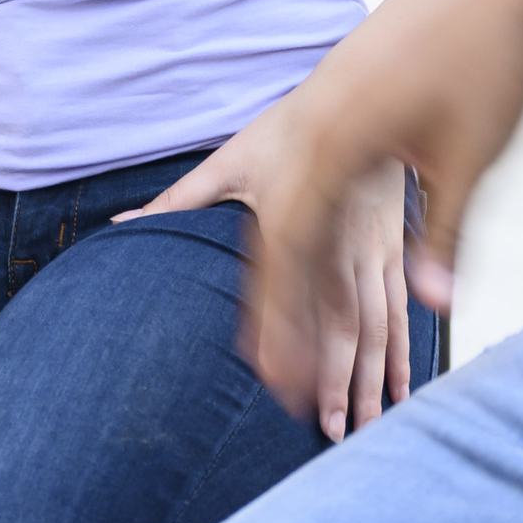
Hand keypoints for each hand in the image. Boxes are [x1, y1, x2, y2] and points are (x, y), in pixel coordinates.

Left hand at [129, 102, 410, 434]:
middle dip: (339, 382)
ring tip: (365, 428)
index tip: (276, 390)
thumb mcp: (231, 157)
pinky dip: (401, 354)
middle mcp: (338, 239)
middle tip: (329, 433)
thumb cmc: (293, 127)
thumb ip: (177, 201)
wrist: (371, 90)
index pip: (283, 294)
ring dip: (371, 379)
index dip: (282, 345)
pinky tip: (402, 393)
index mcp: (293, 221)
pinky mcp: (395, 248)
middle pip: (341, 322)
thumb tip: (119, 225)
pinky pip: (400, 309)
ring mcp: (373, 247)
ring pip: (375, 323)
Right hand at [236, 0, 522, 417]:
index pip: (287, 246)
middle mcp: (309, 129)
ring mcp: (315, 117)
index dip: (282, 318)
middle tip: (274, 383)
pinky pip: (302, 185)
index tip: (280, 377)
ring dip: (284, 279)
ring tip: (285, 342)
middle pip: (271, 237)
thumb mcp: (471, 161)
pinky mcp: (331, 110)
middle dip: (272, 313)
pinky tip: (311, 273)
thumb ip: (446, 239)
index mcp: (334, 141)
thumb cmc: (489, 65)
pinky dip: (304, 236)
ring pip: (282, 213)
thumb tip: (436, 311)